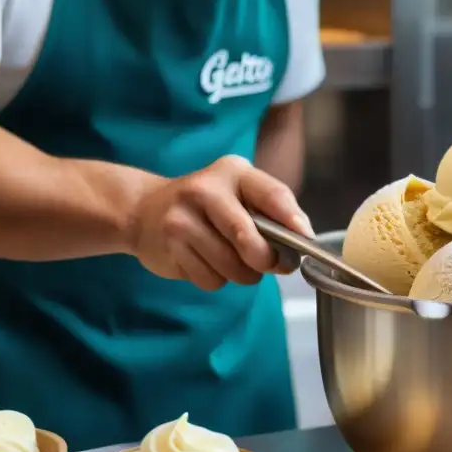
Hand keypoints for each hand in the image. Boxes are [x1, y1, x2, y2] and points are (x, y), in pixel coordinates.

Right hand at [128, 155, 313, 290]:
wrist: (145, 211)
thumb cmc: (209, 206)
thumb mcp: (239, 194)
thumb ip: (271, 213)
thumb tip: (303, 242)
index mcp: (233, 172)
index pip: (272, 195)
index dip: (293, 221)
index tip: (306, 240)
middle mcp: (205, 190)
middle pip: (248, 238)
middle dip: (266, 259)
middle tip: (273, 264)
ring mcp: (182, 219)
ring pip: (231, 266)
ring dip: (243, 274)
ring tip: (236, 261)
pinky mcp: (170, 247)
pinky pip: (211, 279)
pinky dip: (218, 280)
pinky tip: (208, 262)